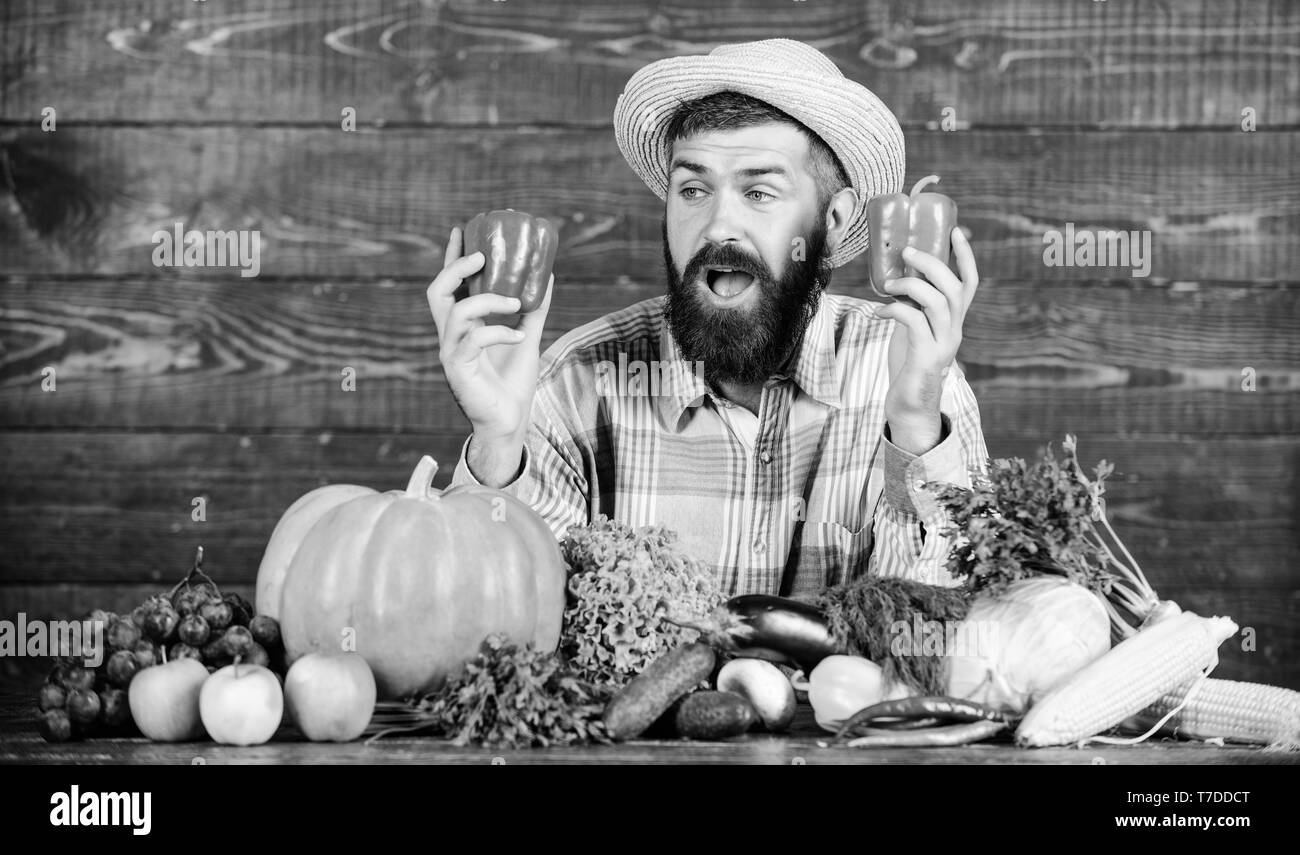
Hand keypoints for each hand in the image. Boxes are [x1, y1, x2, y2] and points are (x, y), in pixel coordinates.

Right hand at [427, 226, 553, 483]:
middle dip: (456, 268)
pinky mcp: (458, 371)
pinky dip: (498, 332)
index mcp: (462, 326)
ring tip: (515, 301)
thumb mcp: (527, 338)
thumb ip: (533, 310)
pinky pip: (473, 341)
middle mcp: (451, 337)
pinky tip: (519, 336)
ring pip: (456, 313)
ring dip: (487, 300)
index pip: (450, 285)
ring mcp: (452, 354)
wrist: (509, 423)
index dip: (452, 257)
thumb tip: (547, 276)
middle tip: (483, 257)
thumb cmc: (512, 383)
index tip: (461, 230)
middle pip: (437, 292)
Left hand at [875, 227, 978, 453]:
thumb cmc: (909, 362)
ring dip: (912, 285)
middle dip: (933, 264)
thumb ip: (913, 304)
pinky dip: (896, 310)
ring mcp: (943, 344)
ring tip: (889, 282)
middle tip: (908, 252)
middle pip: (954, 287)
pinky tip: (881, 311)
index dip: (966, 256)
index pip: (970, 282)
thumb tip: (895, 275)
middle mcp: (954, 330)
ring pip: (938, 303)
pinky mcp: (926, 357)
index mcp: (954, 320)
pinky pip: (914, 323)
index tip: (955, 230)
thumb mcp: (915, 326)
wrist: (910, 405)